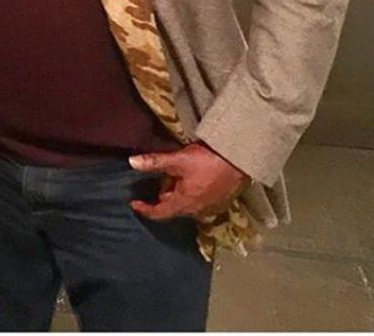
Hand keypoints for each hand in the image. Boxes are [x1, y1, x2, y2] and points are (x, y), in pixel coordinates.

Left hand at [128, 142, 247, 220]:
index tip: (134, 204)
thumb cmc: (208, 161)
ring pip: (187, 204)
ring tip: (176, 176)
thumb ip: (155, 162)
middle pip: (173, 207)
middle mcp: (197, 212)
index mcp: (184, 204)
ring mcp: (212, 208)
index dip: (145, 209)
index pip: (159, 213)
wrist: (242, 160)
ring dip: (179, 194)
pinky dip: (192, 193)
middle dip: (164, 195)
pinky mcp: (222, 202)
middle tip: (160, 179)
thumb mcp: (178, 160)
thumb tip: (131, 162)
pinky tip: (193, 179)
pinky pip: (200, 202)